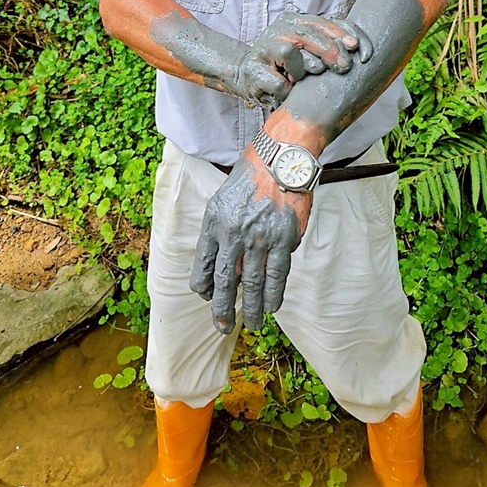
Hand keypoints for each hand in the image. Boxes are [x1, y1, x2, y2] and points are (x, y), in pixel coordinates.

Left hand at [189, 148, 311, 333]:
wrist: (280, 159)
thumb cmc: (250, 177)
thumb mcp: (222, 200)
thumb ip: (218, 231)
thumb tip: (217, 265)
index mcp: (214, 223)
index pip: (203, 266)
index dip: (204, 287)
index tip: (207, 298)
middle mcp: (234, 233)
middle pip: (225, 282)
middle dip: (223, 309)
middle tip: (223, 327)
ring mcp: (259, 238)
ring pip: (252, 283)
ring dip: (251, 308)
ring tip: (252, 324)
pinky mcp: (283, 239)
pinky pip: (277, 275)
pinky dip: (274, 294)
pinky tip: (271, 307)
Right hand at [234, 12, 372, 107]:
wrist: (249, 76)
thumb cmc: (287, 65)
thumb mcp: (309, 51)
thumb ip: (329, 44)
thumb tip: (356, 47)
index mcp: (293, 20)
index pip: (320, 22)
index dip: (340, 33)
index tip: (356, 48)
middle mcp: (278, 30)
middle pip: (306, 34)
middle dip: (329, 50)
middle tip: (344, 67)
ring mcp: (263, 48)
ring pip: (289, 52)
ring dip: (303, 70)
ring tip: (301, 78)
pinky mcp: (253, 69)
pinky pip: (278, 81)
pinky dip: (287, 89)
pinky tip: (288, 90)